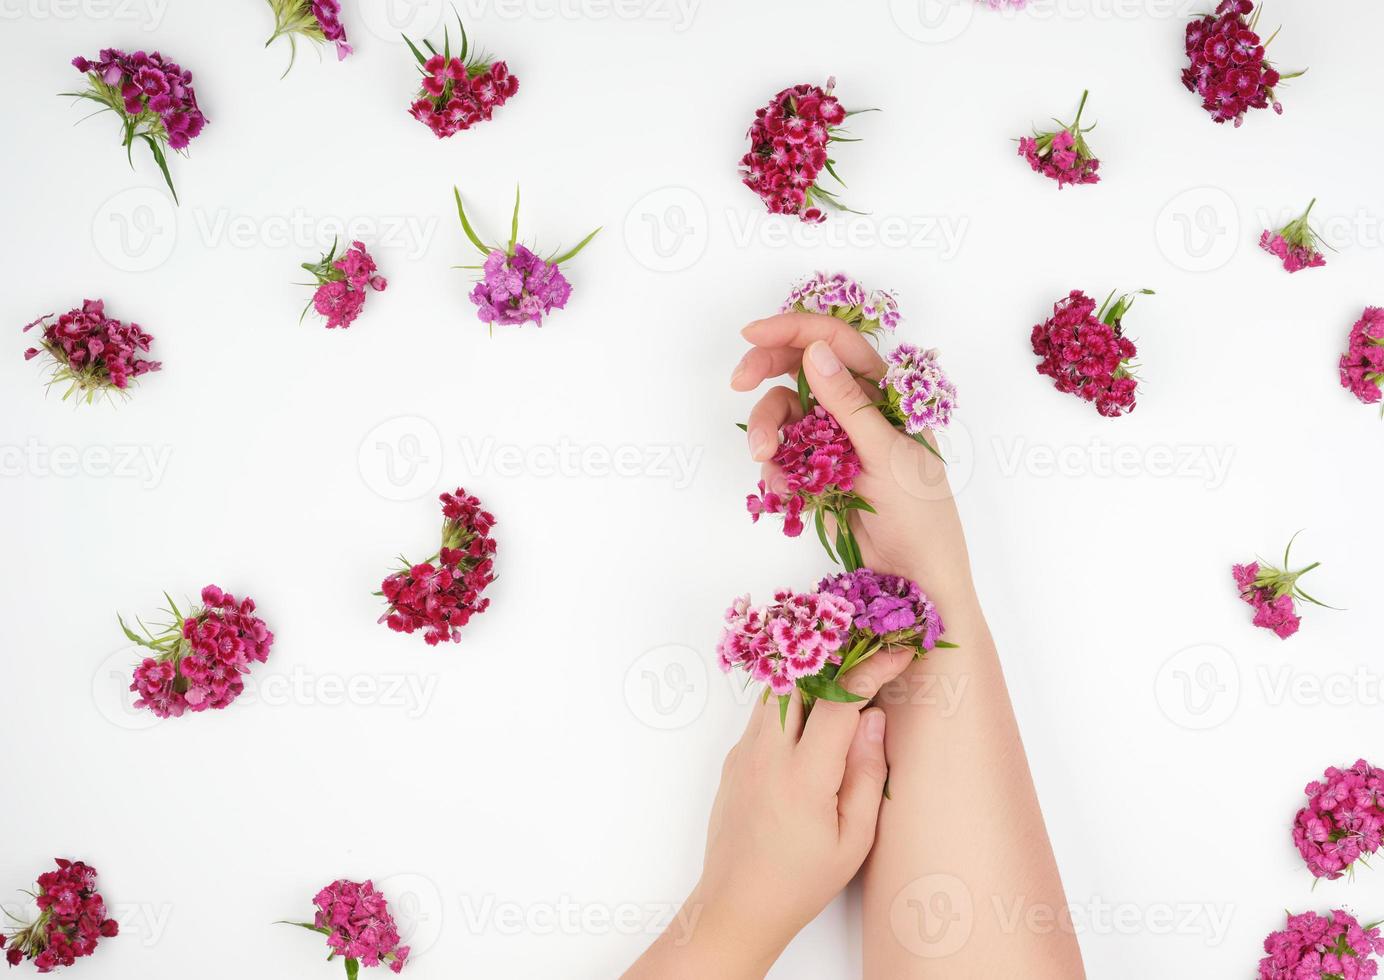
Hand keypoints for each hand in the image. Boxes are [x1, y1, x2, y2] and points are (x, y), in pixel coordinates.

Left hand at [623, 651, 908, 978]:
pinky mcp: (734, 760)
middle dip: (836, 656)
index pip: (839, 700)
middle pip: (797, 678)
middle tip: (868, 649)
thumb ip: (866, 773)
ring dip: (811, 677)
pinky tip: (814, 718)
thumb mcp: (852, 839)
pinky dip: (791, 702)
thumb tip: (872, 719)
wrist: (736, 905)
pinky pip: (764, 715)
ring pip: (776, 691)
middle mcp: (766, 754)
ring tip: (846, 678)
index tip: (899, 653)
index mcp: (803, 775)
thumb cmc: (800, 882)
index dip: (873, 668)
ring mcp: (744, 754)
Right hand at [732, 313, 974, 610]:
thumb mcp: (886, 452)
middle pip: (799, 368)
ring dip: (767, 431)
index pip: (834, 342)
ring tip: (765, 460)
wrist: (913, 573)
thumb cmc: (921, 510)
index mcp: (882, 391)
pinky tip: (783, 488)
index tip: (752, 333)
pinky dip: (774, 467)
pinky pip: (782, 454)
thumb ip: (848, 402)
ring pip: (783, 414)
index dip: (793, 329)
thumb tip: (815, 351)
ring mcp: (832, 438)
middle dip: (764, 370)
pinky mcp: (815, 470)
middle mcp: (854, 407)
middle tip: (737, 382)